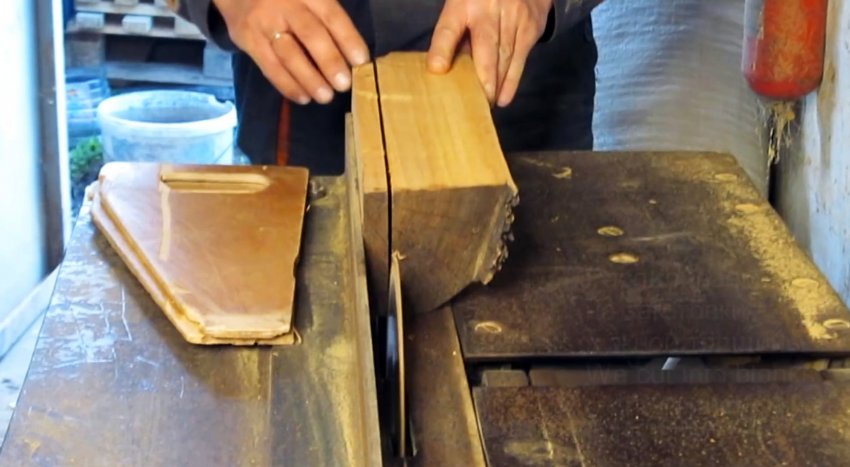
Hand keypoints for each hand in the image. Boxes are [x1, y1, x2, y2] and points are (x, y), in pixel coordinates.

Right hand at [214, 0, 369, 104]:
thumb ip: (325, 15)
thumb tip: (350, 51)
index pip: (331, 16)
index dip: (348, 39)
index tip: (361, 61)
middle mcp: (285, 5)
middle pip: (311, 35)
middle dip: (330, 62)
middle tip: (344, 85)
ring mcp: (264, 22)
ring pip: (290, 55)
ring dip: (310, 79)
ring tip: (325, 97)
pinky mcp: (247, 39)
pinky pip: (270, 66)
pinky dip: (287, 85)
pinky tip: (302, 97)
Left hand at [427, 0, 552, 106]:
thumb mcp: (463, 6)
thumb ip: (456, 33)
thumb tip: (445, 68)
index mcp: (463, 2)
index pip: (449, 28)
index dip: (442, 49)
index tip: (437, 70)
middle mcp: (490, 8)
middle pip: (485, 49)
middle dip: (482, 80)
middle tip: (476, 104)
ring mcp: (514, 17)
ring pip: (504, 58)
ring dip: (495, 85)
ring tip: (487, 105)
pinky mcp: (530, 27)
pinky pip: (520, 60)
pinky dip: (511, 82)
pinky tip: (503, 97)